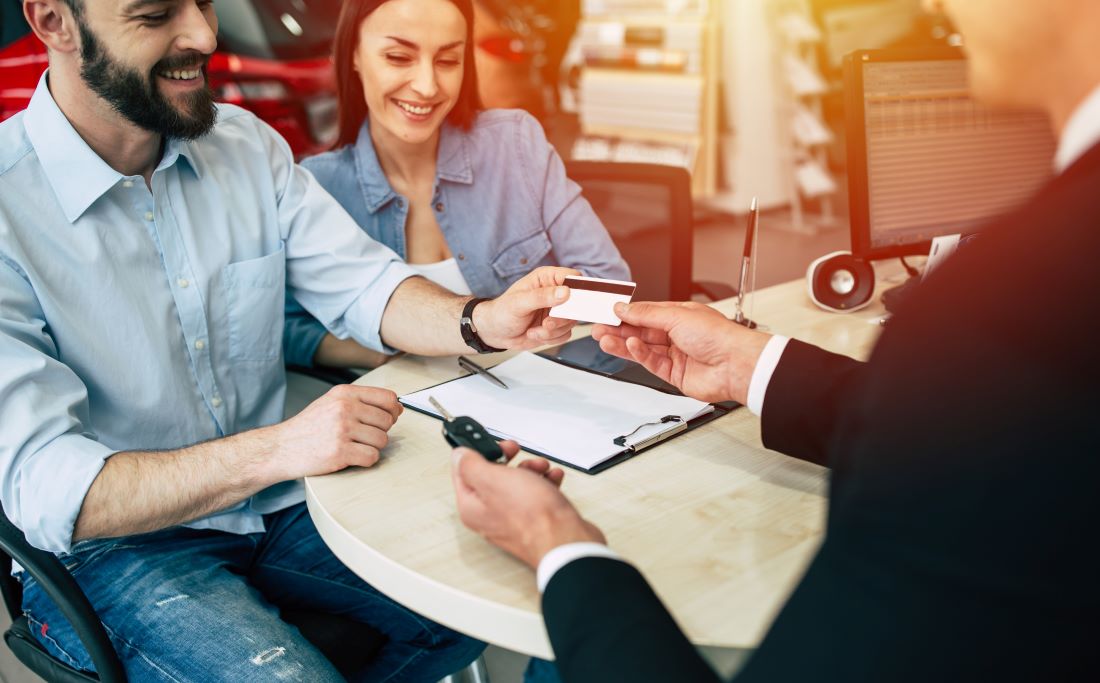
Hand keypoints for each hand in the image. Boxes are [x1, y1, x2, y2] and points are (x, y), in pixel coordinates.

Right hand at [264, 385, 401, 479]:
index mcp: (344, 393)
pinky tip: (351, 457)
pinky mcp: (340, 452)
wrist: (281, 447)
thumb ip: (361, 401)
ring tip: (354, 446)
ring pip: (382, 440)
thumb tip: (396, 407)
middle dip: (380, 431)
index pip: (388, 398)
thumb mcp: (332, 403)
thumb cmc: (309, 427)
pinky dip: (366, 460)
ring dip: (372, 447)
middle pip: (387, 421)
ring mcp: (342, 430)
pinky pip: (372, 457)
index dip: (393, 410)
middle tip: (362, 436)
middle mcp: (344, 408)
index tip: (389, 418)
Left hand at [451, 442, 605, 568]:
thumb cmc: (531, 517)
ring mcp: (513, 519)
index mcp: (472, 507)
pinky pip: (535, 495)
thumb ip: (470, 465)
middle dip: (507, 460)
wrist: (565, 540)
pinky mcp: (534, 521)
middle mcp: (489, 515)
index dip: (475, 452)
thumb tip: (459, 455)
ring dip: (529, 469)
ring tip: (541, 468)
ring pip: (516, 484)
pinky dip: (544, 483)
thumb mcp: (493, 480)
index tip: (490, 443)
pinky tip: (552, 478)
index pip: (462, 472)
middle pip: (491, 477)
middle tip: (515, 451)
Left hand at [472, 267, 578, 349]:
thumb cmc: (502, 312)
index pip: (572, 277)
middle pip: (576, 303)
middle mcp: (555, 293)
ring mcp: (557, 311)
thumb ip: (542, 296)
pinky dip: (551, 338)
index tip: (571, 303)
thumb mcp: (519, 302)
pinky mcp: (557, 326)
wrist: (495, 332)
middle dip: (562, 317)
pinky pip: (565, 334)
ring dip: (553, 330)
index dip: (577, 290)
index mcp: (547, 278)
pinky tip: (535, 333)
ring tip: (535, 329)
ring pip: (571, 322)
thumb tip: (564, 292)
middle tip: (547, 322)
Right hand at [592, 301, 771, 404]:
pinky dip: (639, 355)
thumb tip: (624, 307)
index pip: (646, 313)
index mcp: (680, 315)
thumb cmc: (718, 336)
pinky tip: (630, 347)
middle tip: (597, 328)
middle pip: (641, 332)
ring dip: (623, 343)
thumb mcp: (676, 315)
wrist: (735, 365)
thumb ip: (646, 314)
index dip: (626, 313)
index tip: (606, 312)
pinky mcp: (674, 374)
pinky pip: (651, 363)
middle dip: (619, 330)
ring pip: (642, 349)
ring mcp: (675, 355)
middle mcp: (677, 335)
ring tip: (603, 339)